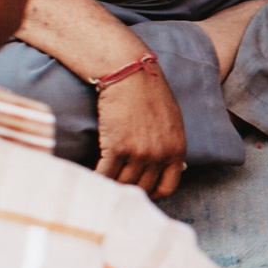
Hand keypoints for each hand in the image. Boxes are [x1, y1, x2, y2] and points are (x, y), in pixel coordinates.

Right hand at [95, 68, 188, 199]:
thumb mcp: (172, 122)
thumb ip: (171, 147)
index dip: (151, 194)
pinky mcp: (117, 148)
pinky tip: (90, 180)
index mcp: (177, 150)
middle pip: (142, 189)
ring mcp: (140, 153)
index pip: (167, 187)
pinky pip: (106, 175)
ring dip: (111, 188)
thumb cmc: (149, 93)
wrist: (130, 73)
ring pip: (123, 184)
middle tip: (116, 191)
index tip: (139, 192)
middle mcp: (160, 155)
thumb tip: (176, 168)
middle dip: (129, 192)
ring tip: (101, 189)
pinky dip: (97, 180)